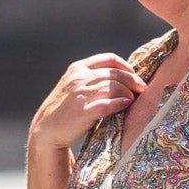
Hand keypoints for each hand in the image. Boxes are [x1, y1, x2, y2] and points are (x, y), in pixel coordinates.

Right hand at [29, 54, 145, 149]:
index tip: (135, 76)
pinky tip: (126, 105)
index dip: (127, 66)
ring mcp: (80, 94)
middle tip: (142, 89)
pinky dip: (120, 103)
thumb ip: (94, 78)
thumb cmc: (66, 108)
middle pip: (116, 73)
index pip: (110, 58)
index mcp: (78, 68)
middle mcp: (79, 78)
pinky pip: (108, 104)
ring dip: (128, 93)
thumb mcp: (75, 85)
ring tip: (132, 100)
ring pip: (115, 87)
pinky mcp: (83, 111)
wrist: (46, 129)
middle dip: (133, 81)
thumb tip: (124, 76)